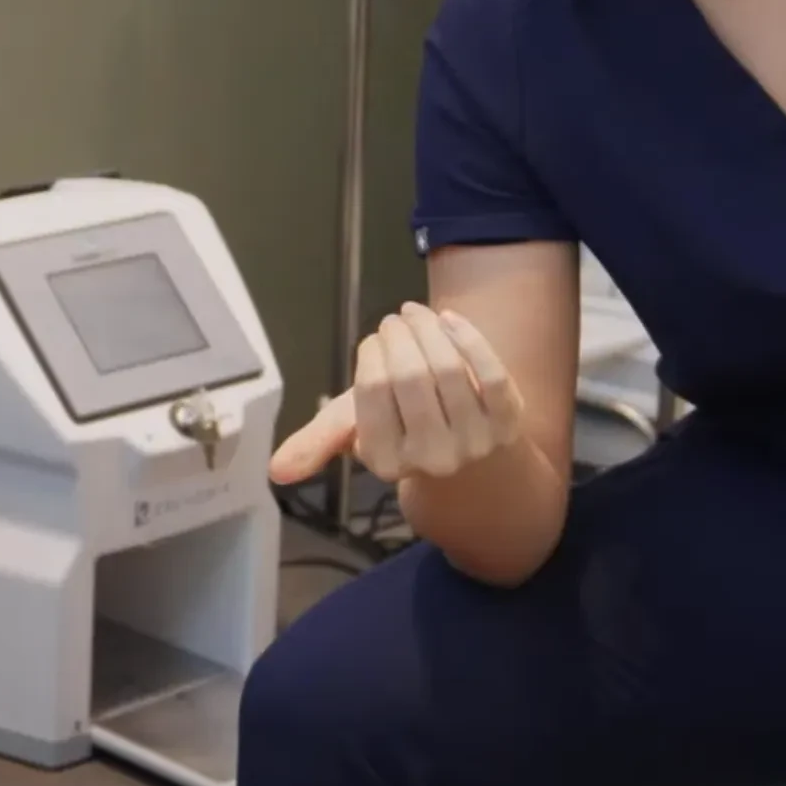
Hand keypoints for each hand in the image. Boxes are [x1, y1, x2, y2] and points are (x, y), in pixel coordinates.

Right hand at [270, 304, 524, 485]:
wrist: (475, 466)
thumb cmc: (405, 434)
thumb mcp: (357, 434)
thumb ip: (318, 442)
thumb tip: (276, 471)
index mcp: (385, 461)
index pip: (372, 389)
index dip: (371, 353)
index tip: (374, 342)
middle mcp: (431, 458)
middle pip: (410, 375)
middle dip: (398, 334)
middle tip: (394, 320)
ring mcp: (474, 442)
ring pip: (447, 367)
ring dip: (428, 327)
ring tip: (416, 314)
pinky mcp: (509, 424)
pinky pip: (489, 371)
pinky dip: (468, 337)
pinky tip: (449, 319)